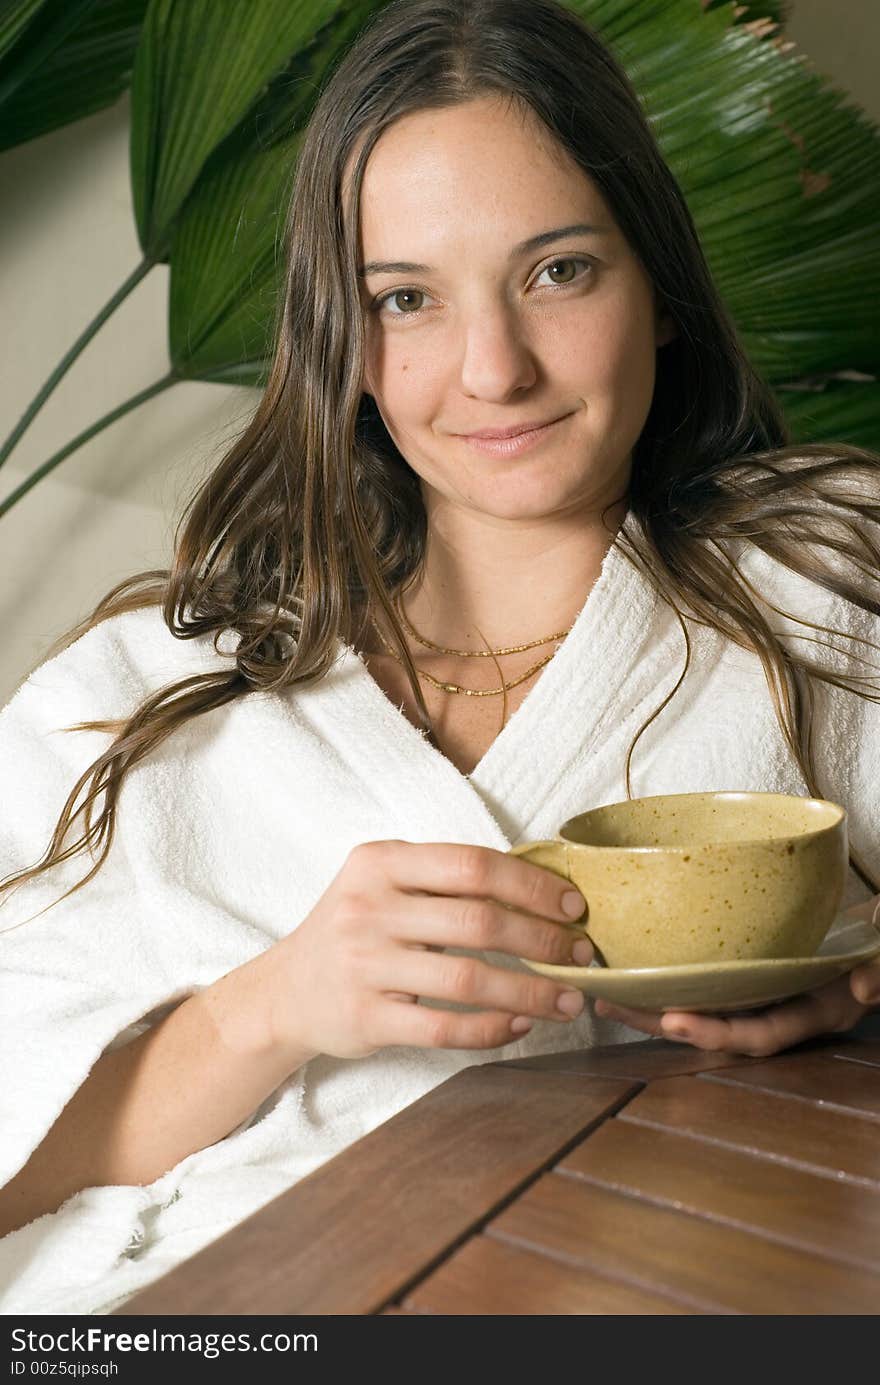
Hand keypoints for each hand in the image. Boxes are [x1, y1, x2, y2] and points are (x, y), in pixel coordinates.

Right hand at [264, 840, 591, 1060]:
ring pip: (469, 981)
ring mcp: (364, 965)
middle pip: (478, 922)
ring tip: (568, 1000)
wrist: (285, 992)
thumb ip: (444, 879)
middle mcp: (368, 908)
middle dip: (543, 940)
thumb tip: (542, 887)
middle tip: (581, 955)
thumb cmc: (355, 930)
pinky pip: (445, 1028)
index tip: (572, 906)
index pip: (472, 865)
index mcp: (379, 862)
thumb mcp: (382, 884)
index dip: (532, 885)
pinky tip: (520, 1025)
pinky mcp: (366, 1018)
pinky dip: (492, 1030)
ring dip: (531, 993)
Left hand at [594, 969, 874, 1057]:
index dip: (718, 1032)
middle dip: (660, 1024)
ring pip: (703, 1010)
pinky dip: (669, 983)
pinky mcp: (753, 975)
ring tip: (601, 995)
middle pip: (715, 1029)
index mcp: (815, 1012)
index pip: (761, 1034)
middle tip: (608, 1006)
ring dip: (652, 1007)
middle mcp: (785, 1010)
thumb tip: (865, 987)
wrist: (879, 938)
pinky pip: (707, 986)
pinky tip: (631, 972)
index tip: (675, 1020)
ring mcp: (768, 996)